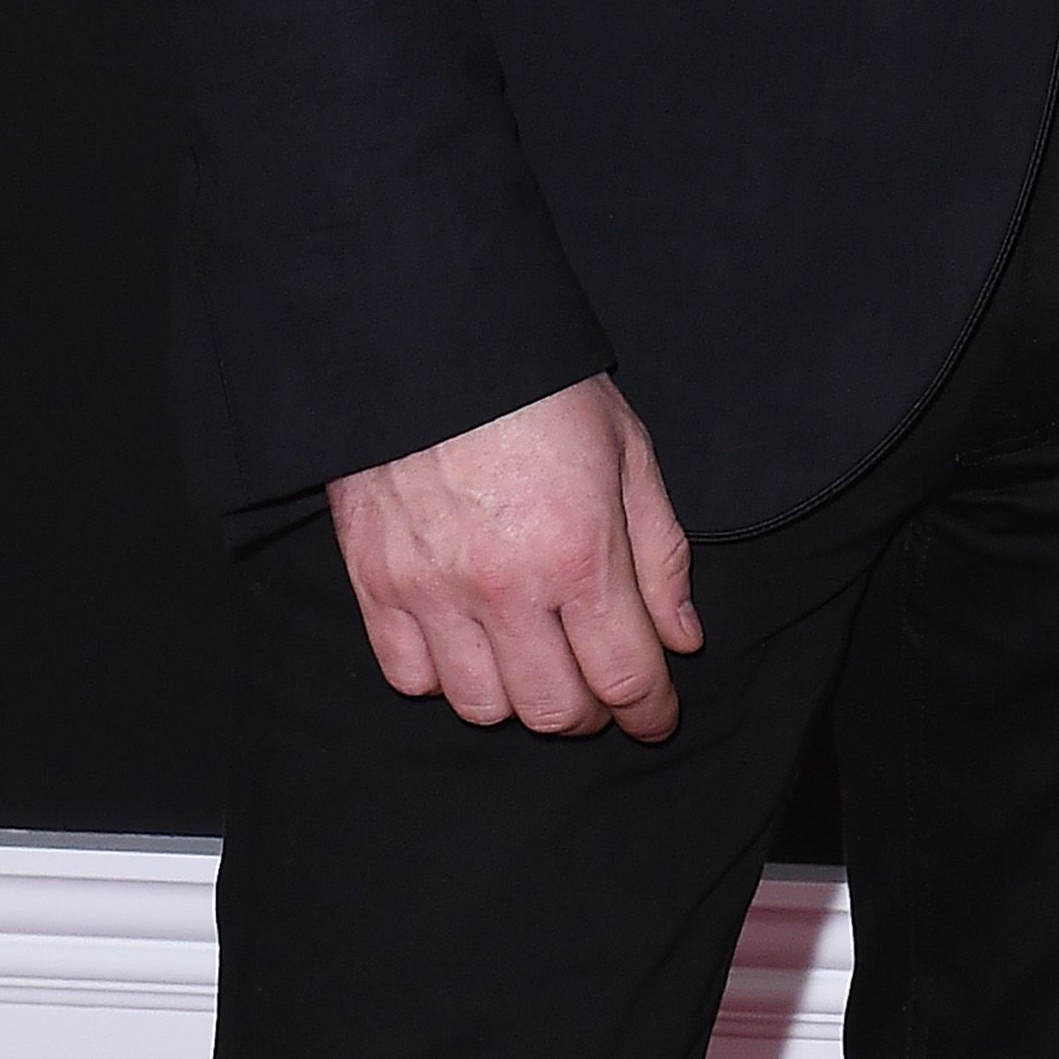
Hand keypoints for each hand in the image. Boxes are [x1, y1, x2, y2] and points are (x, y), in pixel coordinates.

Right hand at [328, 374, 701, 740]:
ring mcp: (434, 592)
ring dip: (518, 699)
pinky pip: (412, 677)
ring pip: (482, 707)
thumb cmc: (540, 387)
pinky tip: (471, 642)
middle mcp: (506, 587)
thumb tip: (682, 638)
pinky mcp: (377, 584)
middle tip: (601, 688)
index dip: (651, 711)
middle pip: (554, 710)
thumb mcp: (629, 451)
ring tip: (536, 661)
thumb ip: (660, 553)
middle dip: (591, 713)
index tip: (657, 717)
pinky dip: (446, 676)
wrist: (432, 342)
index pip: (625, 676)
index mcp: (580, 551)